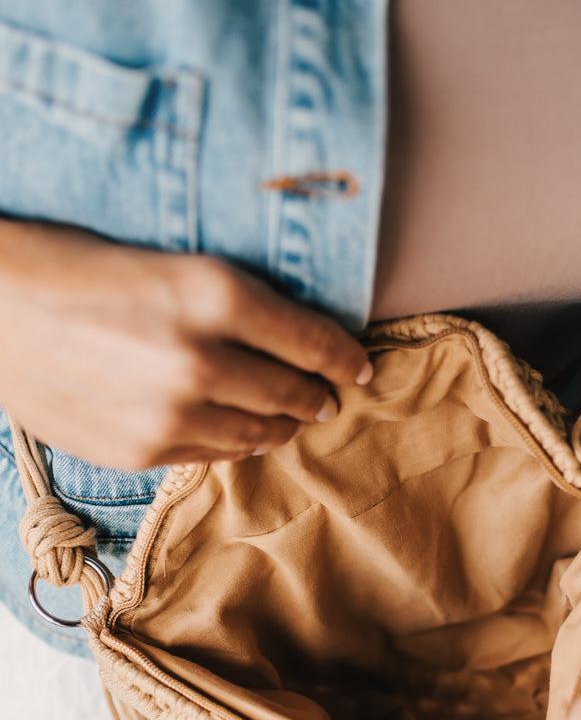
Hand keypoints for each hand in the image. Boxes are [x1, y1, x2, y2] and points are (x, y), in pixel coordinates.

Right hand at [0, 219, 372, 468]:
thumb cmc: (81, 268)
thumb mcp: (172, 263)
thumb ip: (238, 305)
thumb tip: (298, 345)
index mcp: (217, 294)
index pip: (315, 341)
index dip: (346, 358)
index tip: (360, 367)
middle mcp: (202, 358)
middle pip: (294, 392)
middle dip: (319, 395)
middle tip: (329, 396)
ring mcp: (171, 413)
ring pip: (260, 432)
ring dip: (283, 425)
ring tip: (291, 419)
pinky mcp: (141, 451)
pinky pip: (214, 455)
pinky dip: (237, 444)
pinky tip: (243, 435)